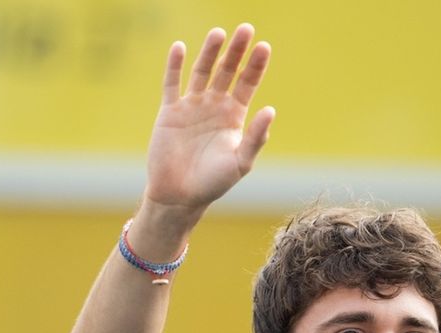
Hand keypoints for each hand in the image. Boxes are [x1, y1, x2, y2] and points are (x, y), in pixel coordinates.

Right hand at [143, 24, 274, 213]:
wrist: (180, 195)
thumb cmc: (214, 183)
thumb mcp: (241, 162)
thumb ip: (256, 137)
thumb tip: (270, 110)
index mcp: (234, 117)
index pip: (248, 84)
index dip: (255, 65)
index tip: (264, 46)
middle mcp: (214, 107)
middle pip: (227, 71)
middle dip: (236, 51)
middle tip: (246, 28)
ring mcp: (192, 107)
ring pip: (201, 71)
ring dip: (210, 52)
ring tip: (219, 33)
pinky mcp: (170, 112)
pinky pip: (172, 83)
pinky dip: (175, 66)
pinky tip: (180, 47)